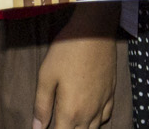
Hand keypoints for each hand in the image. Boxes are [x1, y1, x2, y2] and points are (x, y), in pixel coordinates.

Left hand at [32, 5, 118, 128]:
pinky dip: (97, 121)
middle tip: (57, 121)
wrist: (95, 30)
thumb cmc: (67, 51)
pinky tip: (90, 117)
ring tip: (71, 123)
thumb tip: (37, 128)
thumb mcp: (47, 76)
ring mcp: (102, 103)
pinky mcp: (111, 93)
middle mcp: (89, 113)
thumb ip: (42, 105)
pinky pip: (106, 117)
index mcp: (70, 111)